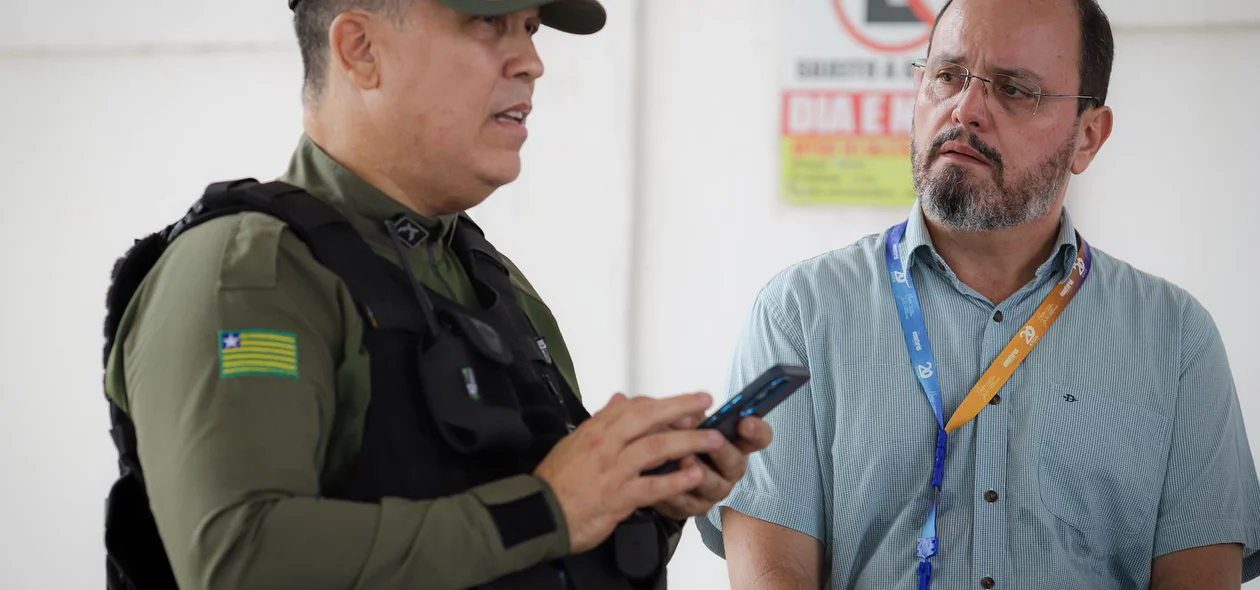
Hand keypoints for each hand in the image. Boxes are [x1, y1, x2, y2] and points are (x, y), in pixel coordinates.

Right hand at [533, 392, 726, 553]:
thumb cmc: (557, 481)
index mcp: (596, 430)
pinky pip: (652, 486)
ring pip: (656, 447)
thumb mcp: (575, 441)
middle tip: (705, 403)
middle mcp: (606, 445)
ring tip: (712, 439)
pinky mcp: (619, 497)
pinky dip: (675, 480)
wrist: (540, 513)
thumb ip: (601, 420)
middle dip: (681, 408)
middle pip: (648, 418)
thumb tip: (619, 399)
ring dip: (688, 441)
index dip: (662, 403)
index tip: (684, 403)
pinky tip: (694, 476)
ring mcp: (613, 470)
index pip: (633, 407)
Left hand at [650, 416, 773, 520]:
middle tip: (713, 440)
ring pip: (713, 486)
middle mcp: (731, 469)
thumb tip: (688, 417)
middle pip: (735, 462)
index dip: (756, 430)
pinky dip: (676, 492)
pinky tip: (666, 482)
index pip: (759, 437)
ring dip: (699, 473)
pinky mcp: (696, 507)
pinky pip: (688, 503)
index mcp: (736, 443)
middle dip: (723, 451)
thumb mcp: (689, 423)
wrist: (663, 472)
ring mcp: (715, 490)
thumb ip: (692, 417)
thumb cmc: (682, 441)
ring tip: (685, 459)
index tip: (745, 422)